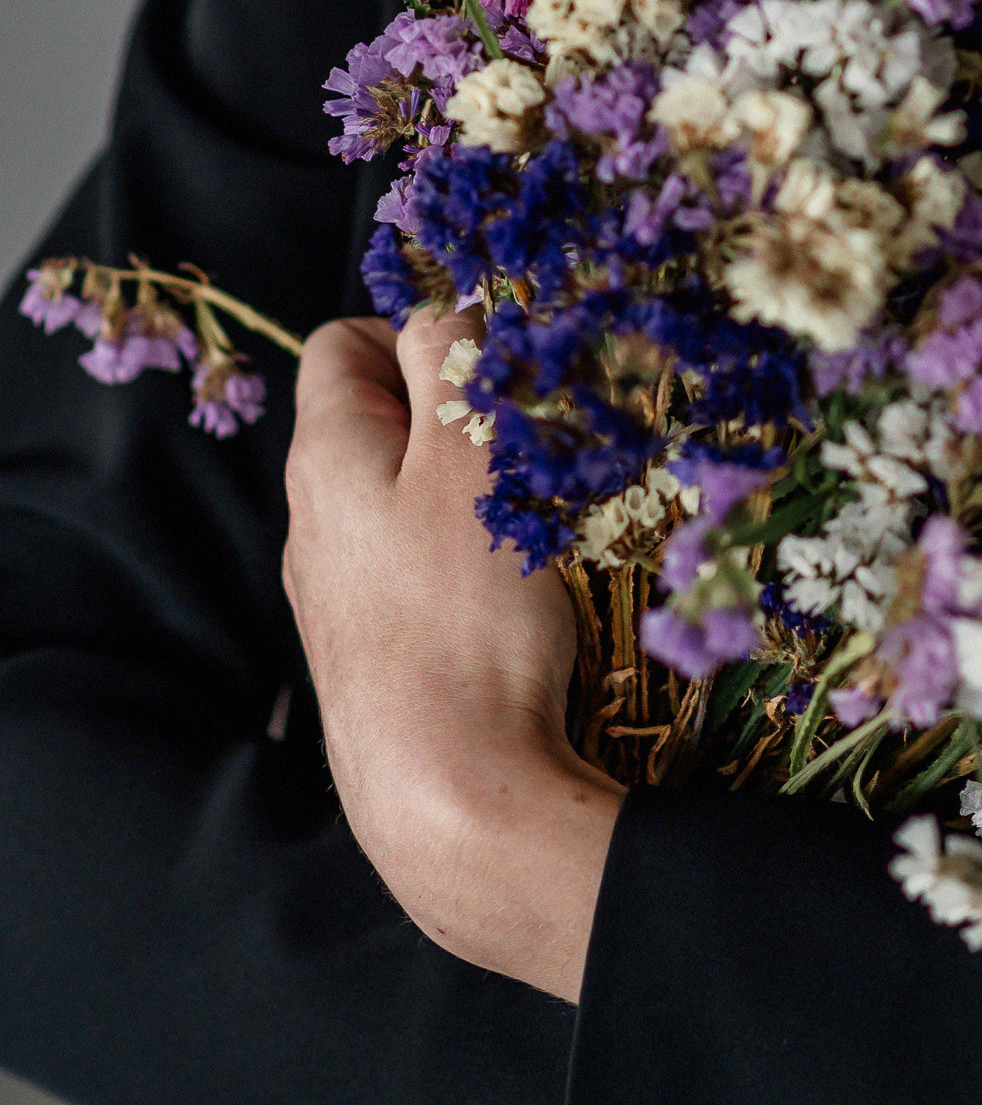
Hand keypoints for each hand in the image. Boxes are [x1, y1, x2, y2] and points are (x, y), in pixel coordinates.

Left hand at [282, 314, 623, 1000]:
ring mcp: (341, 597)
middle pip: (383, 420)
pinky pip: (422, 572)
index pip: (344, 341)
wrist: (452, 800)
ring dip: (478, 491)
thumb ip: (458, 365)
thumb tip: (448, 305)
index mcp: (325, 456)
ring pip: (409, 499)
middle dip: (466, 412)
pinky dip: (473, 562)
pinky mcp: (377, 656)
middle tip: (541, 438)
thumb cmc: (466, 618)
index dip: (420, 328)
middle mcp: (313, 522)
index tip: (497, 363)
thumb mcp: (473, 460)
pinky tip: (524, 599)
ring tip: (544, 519)